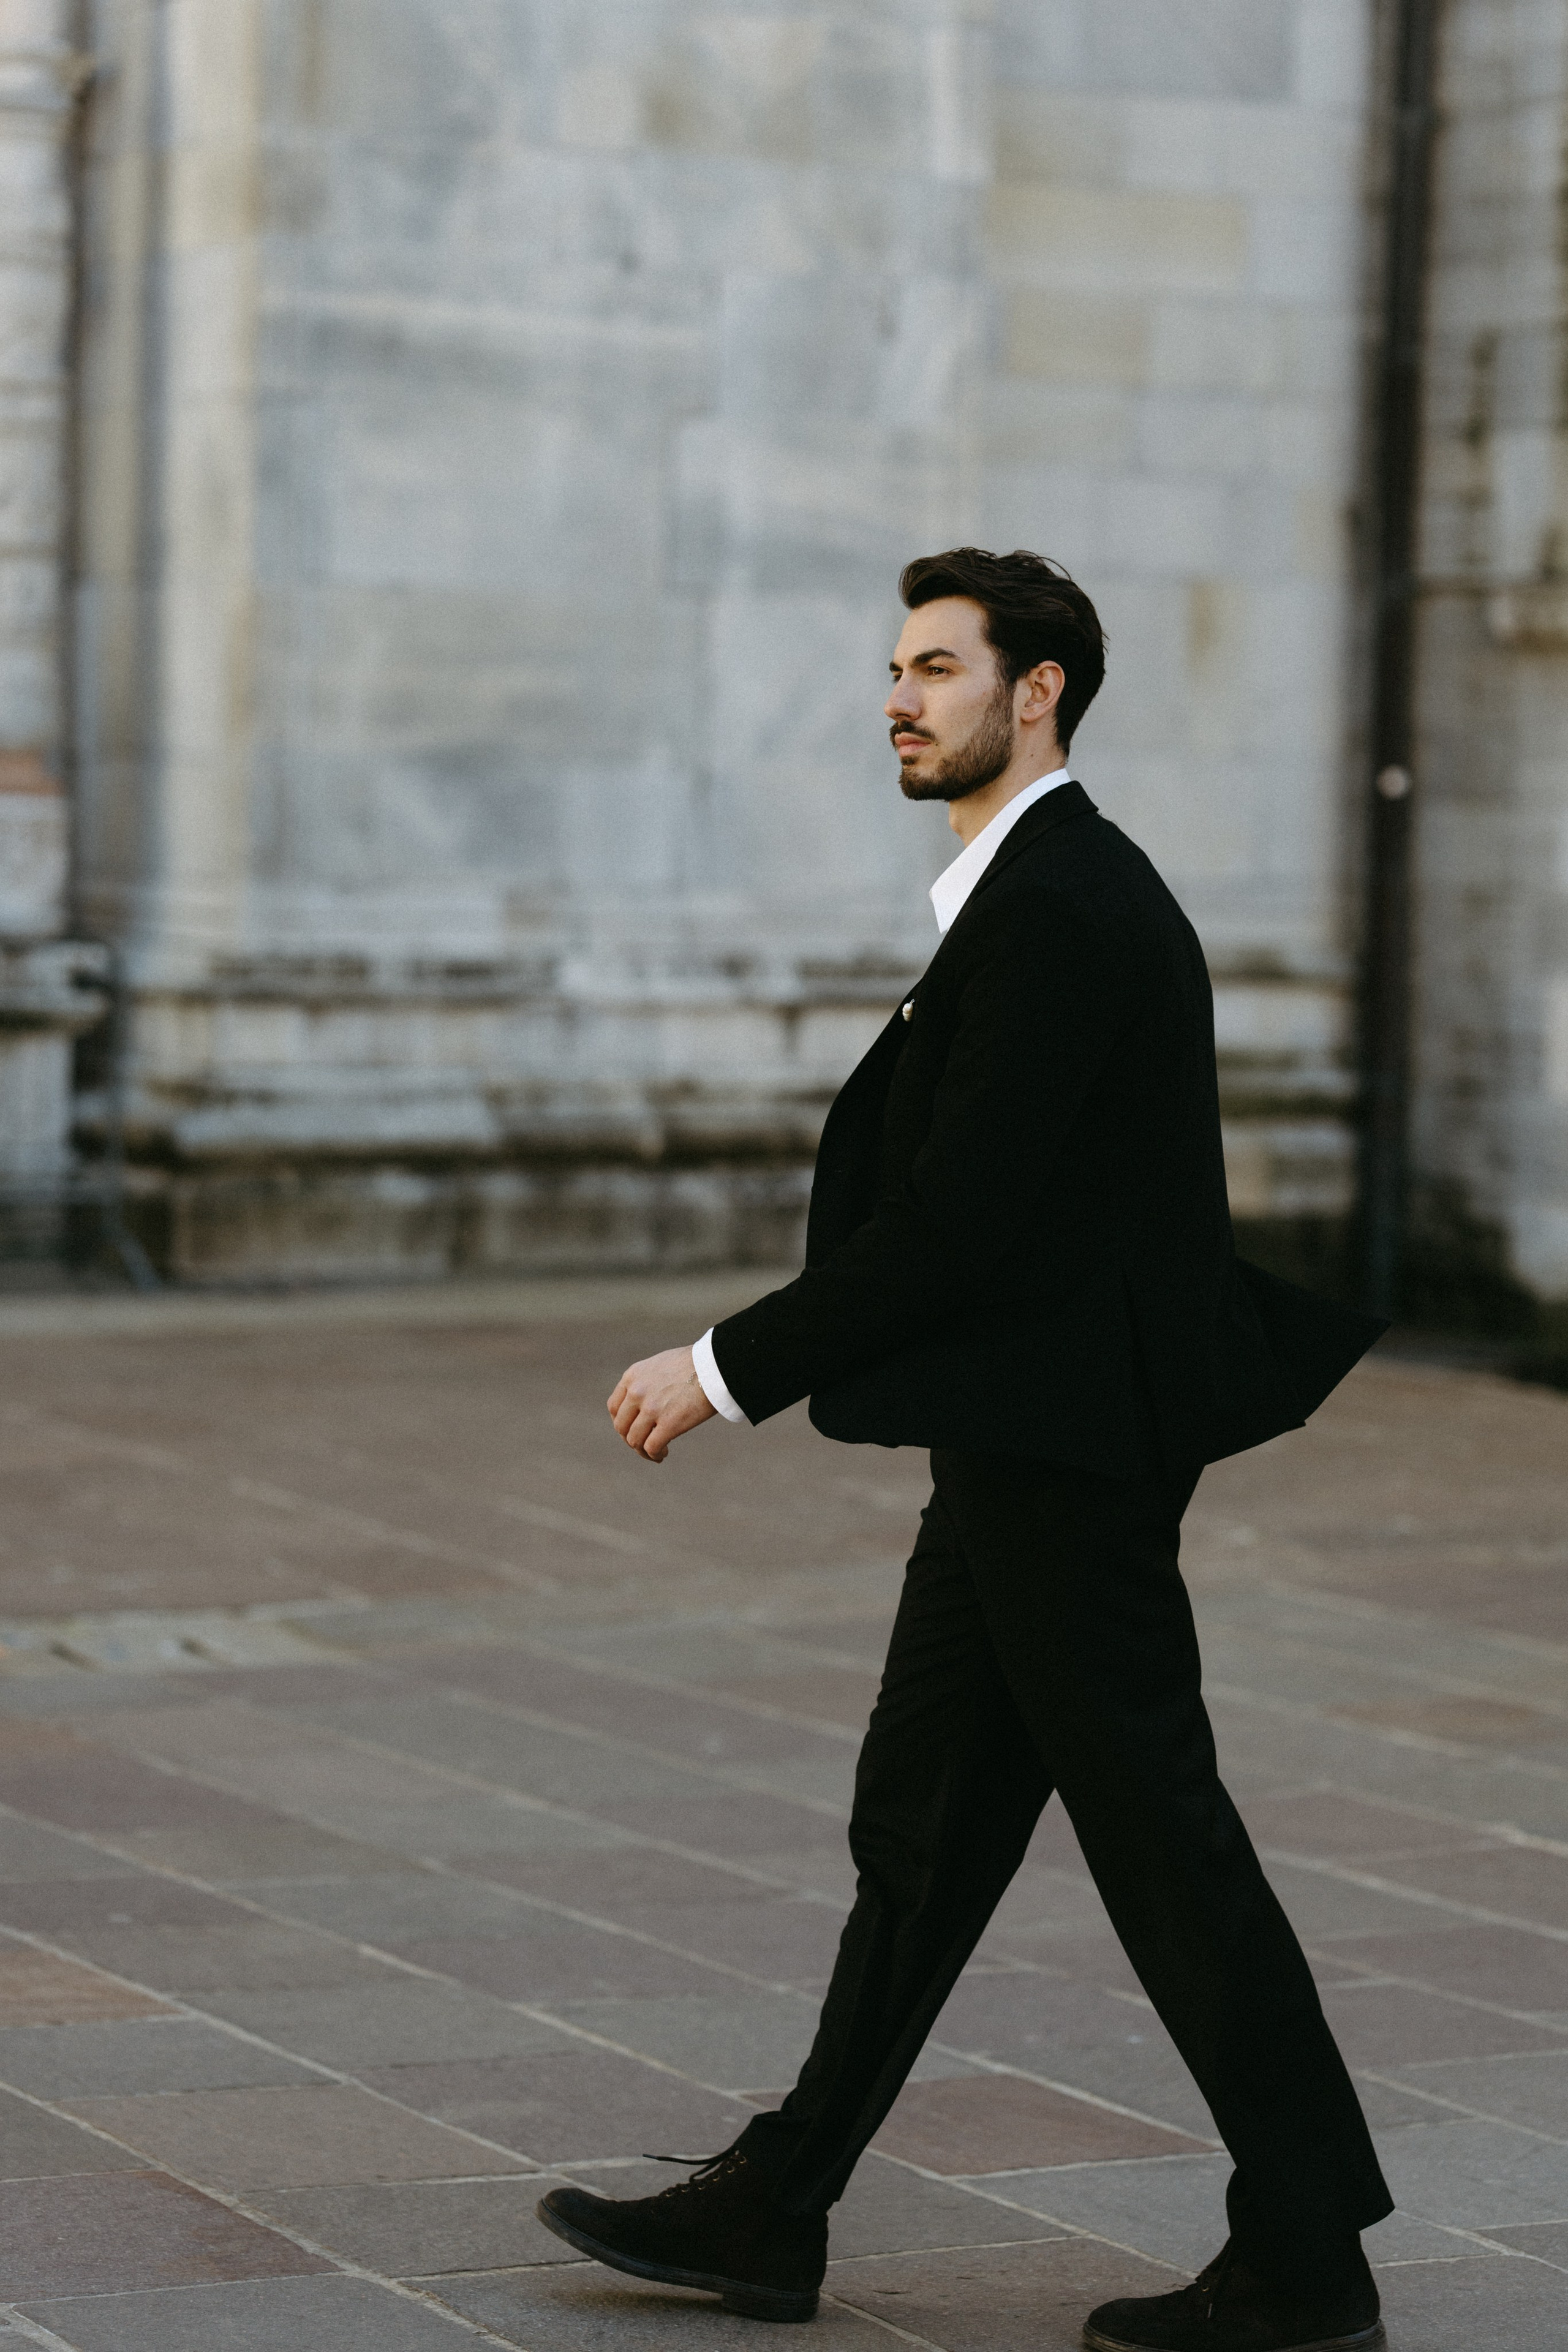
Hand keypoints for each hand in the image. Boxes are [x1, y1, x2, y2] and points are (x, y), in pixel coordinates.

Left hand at [608, 1345, 715, 1462]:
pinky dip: (654, 1455)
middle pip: (621, 1426)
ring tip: (657, 1452)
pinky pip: (651, 1447)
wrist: (715, 1365)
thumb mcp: (659, 1365)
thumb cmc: (694, 1364)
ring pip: (634, 1440)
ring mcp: (651, 1409)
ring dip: (642, 1451)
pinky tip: (664, 1453)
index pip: (614, 1407)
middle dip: (631, 1438)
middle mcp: (637, 1393)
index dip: (622, 1422)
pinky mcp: (668, 1423)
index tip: (634, 1428)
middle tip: (645, 1443)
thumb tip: (646, 1400)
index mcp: (632, 1377)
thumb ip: (647, 1381)